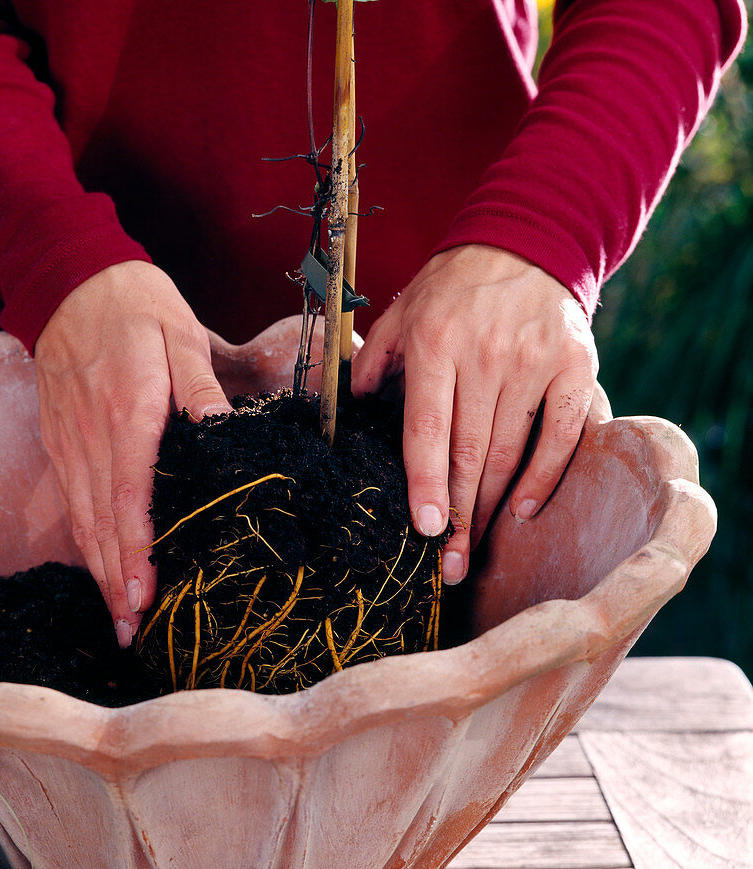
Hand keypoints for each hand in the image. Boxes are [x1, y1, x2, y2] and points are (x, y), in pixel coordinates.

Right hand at [34, 261, 230, 646]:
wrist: (67, 279)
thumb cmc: (134, 306)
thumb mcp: (180, 334)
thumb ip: (200, 388)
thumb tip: (225, 433)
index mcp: (127, 414)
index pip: (129, 496)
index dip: (136, 552)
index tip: (144, 596)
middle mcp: (91, 437)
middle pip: (101, 523)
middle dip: (116, 582)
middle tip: (133, 632)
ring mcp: (69, 441)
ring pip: (83, 518)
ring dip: (99, 570)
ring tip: (117, 616)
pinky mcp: (60, 439)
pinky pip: (72, 500)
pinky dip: (86, 539)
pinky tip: (99, 565)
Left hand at [351, 244, 597, 584]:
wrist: (526, 243)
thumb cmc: (453, 287)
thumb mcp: (403, 311)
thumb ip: (373, 359)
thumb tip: (350, 405)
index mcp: (436, 345)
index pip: (427, 429)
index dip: (426, 483)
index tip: (426, 529)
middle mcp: (485, 356)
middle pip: (470, 452)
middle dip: (459, 515)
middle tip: (450, 565)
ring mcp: (534, 363)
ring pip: (511, 451)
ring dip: (493, 506)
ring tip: (476, 545)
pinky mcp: (575, 367)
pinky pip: (562, 436)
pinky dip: (545, 477)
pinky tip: (524, 509)